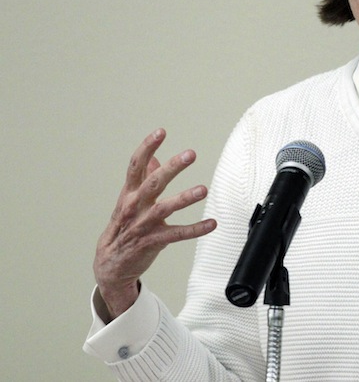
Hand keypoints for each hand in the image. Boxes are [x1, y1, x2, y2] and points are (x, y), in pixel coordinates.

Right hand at [93, 128, 216, 318]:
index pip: (135, 166)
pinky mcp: (153, 242)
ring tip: (203, 190)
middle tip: (190, 154)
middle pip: (153, 183)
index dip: (147, 147)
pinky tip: (211, 224)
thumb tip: (155, 158)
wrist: (109, 265)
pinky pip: (176, 234)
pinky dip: (195, 229)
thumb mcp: (129, 200)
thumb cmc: (124, 227)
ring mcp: (143, 224)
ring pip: (164, 208)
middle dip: (172, 167)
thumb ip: (143, 179)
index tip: (161, 132)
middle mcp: (134, 206)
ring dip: (184, 198)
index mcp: (129, 193)